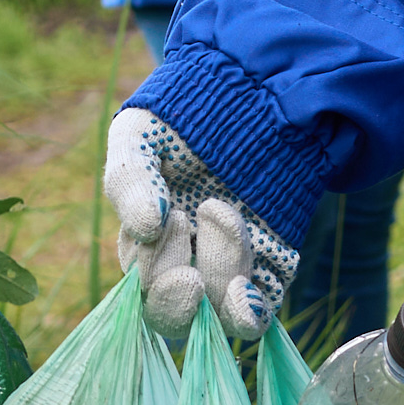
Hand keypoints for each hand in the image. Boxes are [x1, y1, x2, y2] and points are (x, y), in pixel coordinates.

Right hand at [103, 105, 296, 341]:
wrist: (253, 91)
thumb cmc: (185, 117)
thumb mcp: (141, 136)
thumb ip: (131, 179)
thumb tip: (147, 229)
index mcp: (148, 240)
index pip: (140, 284)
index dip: (150, 270)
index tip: (169, 222)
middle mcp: (187, 261)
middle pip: (174, 313)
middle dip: (175, 303)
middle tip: (187, 278)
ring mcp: (230, 265)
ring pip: (217, 309)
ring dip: (219, 274)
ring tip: (223, 211)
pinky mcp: (272, 262)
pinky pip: (261, 307)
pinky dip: (252, 311)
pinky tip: (247, 296)